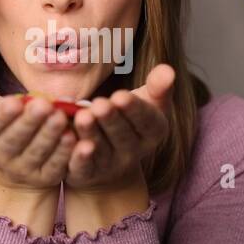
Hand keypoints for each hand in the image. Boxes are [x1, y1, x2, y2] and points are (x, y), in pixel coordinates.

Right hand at [0, 81, 75, 190]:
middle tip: (44, 104)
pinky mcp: (45, 177)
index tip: (15, 101)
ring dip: (49, 134)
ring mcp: (23, 170)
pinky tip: (72, 137)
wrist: (13, 169)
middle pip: (14, 140)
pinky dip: (64, 152)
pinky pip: (55, 165)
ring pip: (36, 151)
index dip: (0, 115)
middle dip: (29, 122)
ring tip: (60, 116)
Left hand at [65, 64, 174, 189]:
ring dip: (92, 133)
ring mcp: (111, 165)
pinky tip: (73, 143)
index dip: (133, 110)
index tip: (120, 96)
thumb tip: (169, 69)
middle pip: (122, 135)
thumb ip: (158, 86)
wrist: (111, 162)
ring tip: (83, 116)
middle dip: (111, 119)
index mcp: (152, 132)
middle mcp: (133, 151)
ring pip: (101, 149)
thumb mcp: (148, 102)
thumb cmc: (130, 120)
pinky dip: (79, 157)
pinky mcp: (89, 173)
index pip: (146, 121)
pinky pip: (84, 167)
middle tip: (99, 104)